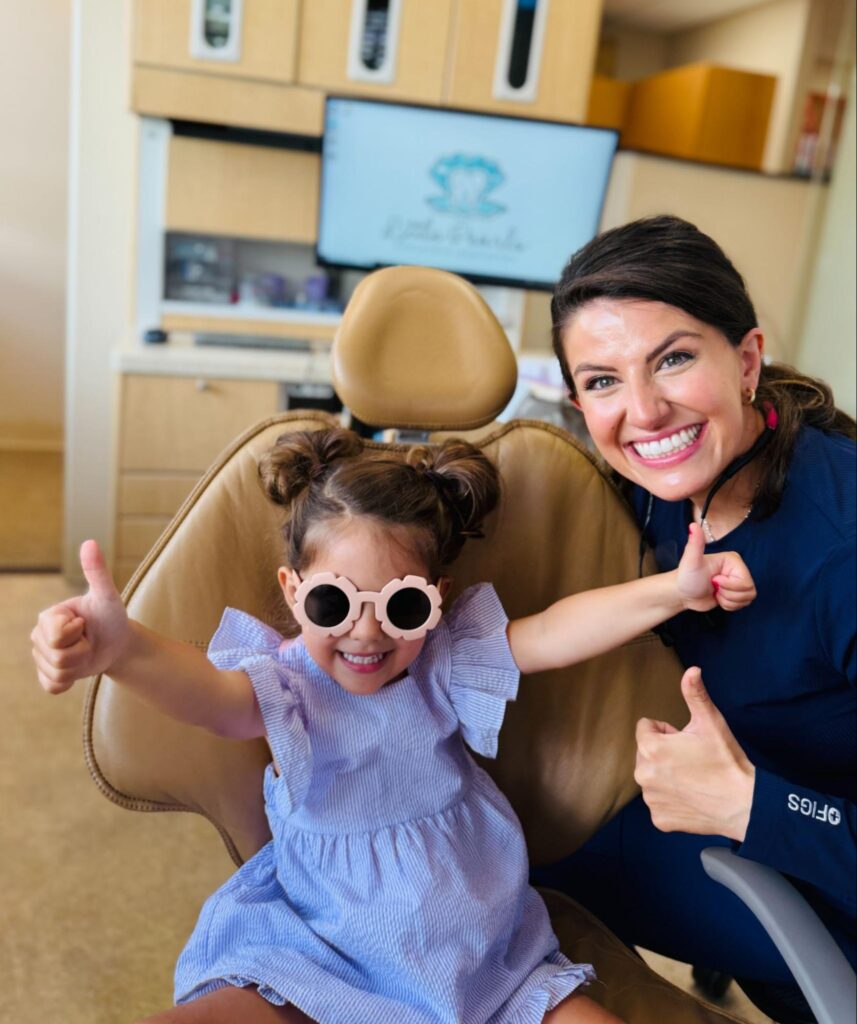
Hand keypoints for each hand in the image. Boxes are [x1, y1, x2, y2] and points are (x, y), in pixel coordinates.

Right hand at [31, 540, 129, 693]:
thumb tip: (90, 542)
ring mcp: (41, 657)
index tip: (85, 623)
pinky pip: (53, 686)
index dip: (77, 634)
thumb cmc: (112, 616)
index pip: (56, 636)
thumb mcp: (107, 596)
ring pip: (57, 673)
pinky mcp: (48, 676)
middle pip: (57, 657)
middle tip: (88, 639)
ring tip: (86, 651)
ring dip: (79, 666)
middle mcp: (38, 636)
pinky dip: (70, 682)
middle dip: (81, 651)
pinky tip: (77, 669)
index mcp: (47, 616)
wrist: (118, 643)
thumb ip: (97, 571)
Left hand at [634, 667, 755, 841]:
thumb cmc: (726, 761)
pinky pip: (659, 801)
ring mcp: (651, 799)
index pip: (645, 727)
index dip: (668, 731)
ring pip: (652, 776)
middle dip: (664, 752)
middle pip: (645, 752)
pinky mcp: (659, 819)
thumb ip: (695, 694)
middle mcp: (643, 774)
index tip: (687, 741)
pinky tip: (692, 797)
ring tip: (693, 779)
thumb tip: (691, 670)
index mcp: (650, 748)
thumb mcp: (711, 723)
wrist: (744, 805)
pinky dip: (672, 799)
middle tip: (692, 760)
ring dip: (666, 775)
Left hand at [677, 523, 756, 611]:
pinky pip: (742, 605)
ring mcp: (737, 581)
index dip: (729, 585)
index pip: (745, 581)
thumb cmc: (686, 577)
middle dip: (728, 594)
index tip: (714, 580)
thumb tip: (693, 525)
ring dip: (728, 600)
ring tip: (715, 591)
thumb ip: (695, 543)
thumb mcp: (691, 560)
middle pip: (748, 590)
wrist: (682, 593)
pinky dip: (729, 606)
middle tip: (714, 586)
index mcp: (733, 560)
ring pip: (746, 599)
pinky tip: (718, 597)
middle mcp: (738, 570)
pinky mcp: (735, 593)